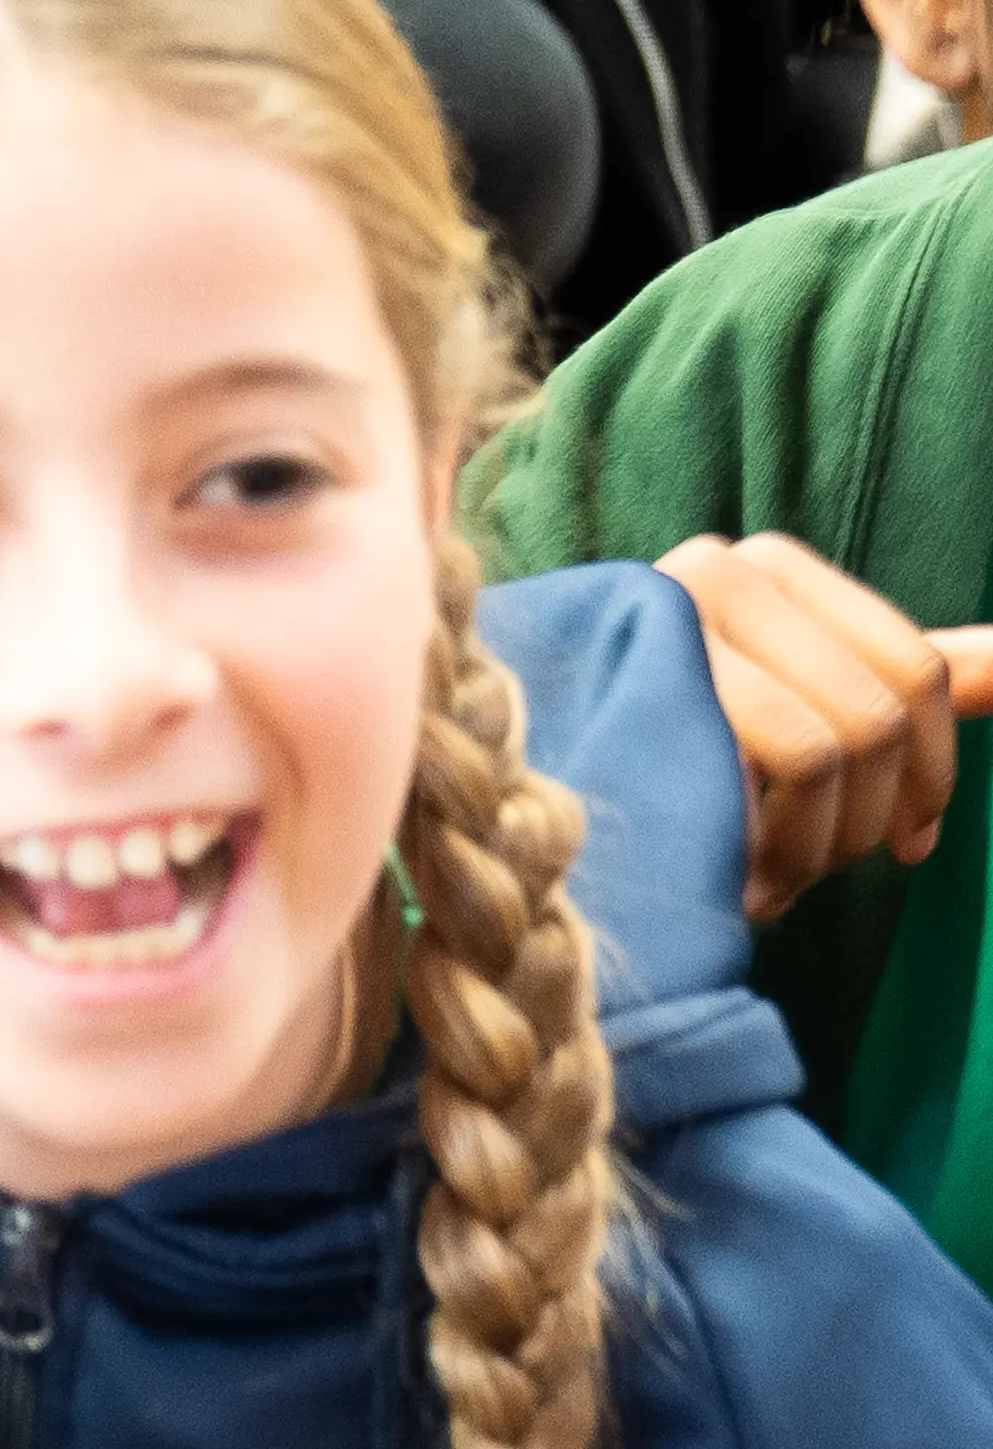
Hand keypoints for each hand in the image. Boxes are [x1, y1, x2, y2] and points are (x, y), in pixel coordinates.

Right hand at [655, 530, 992, 918]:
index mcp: (762, 566)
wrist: (515, 807)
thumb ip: (892, 677)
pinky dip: (787, 842)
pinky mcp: (654, 661)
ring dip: (824, 843)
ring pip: (846, 734)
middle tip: (815, 873)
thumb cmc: (657, 771)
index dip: (933, 769)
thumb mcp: (791, 710)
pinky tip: (736, 881)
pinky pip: (797, 751)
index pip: (916, 665)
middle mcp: (718, 568)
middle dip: (874, 815)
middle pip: (889, 702)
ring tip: (763, 882)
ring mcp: (678, 608)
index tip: (911, 844)